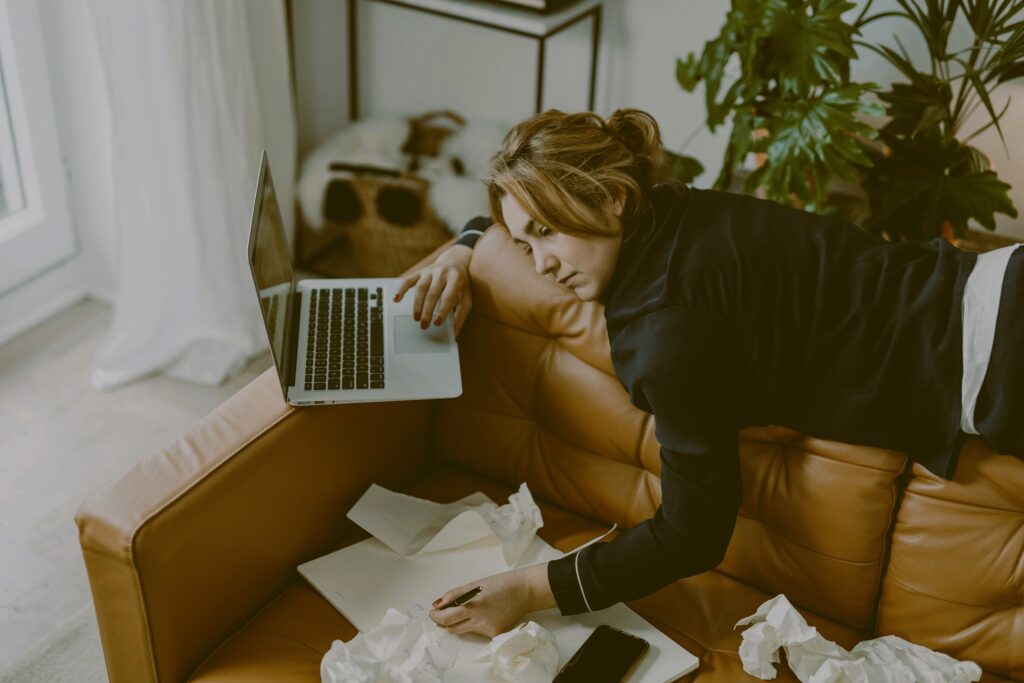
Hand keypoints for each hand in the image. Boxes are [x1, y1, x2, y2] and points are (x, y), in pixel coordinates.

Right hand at [393, 244, 472, 337]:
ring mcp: (430, 271)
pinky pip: (408, 280)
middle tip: (424, 325)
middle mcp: (442, 273)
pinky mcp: (420, 271)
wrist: (456, 261)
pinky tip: (396, 299)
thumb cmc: (461, 285)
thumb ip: (461, 316)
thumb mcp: (466, 298)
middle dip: (428, 311)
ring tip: (416, 318)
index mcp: (456, 279)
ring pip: (420, 288)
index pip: (448, 296)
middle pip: (432, 294)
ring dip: (417, 304)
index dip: (442, 310)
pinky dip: (401, 289)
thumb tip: (455, 335)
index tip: (437, 323)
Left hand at [428, 563, 555, 637]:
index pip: (446, 618)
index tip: (433, 612)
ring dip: (459, 623)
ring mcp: (488, 629)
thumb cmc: (501, 584)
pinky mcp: (495, 634)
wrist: (525, 591)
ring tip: (466, 611)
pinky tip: (485, 614)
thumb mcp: (475, 584)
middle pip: (452, 628)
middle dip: (443, 622)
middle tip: (441, 614)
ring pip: (464, 630)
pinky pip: (478, 632)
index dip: (435, 616)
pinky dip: (476, 624)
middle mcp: (479, 620)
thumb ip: (455, 595)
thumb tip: (438, 604)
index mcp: (472, 605)